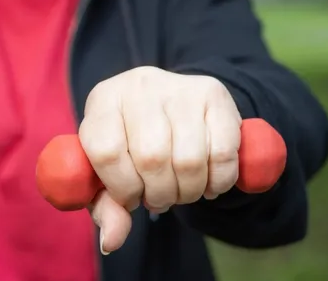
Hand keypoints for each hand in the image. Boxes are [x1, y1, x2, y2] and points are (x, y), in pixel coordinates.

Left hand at [78, 66, 241, 253]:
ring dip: (188, 191)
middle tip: (160, 199)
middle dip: (159, 193)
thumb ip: (106, 207)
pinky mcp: (214, 93)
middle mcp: (139, 85)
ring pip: (190, 158)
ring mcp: (179, 87)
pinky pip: (223, 151)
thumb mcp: (108, 172)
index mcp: (103, 100)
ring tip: (181, 192)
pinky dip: (218, 181)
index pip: (106, 151)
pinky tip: (208, 184)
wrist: (168, 106)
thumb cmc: (130, 145)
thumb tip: (111, 242)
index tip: (130, 199)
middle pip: (151, 157)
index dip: (121, 187)